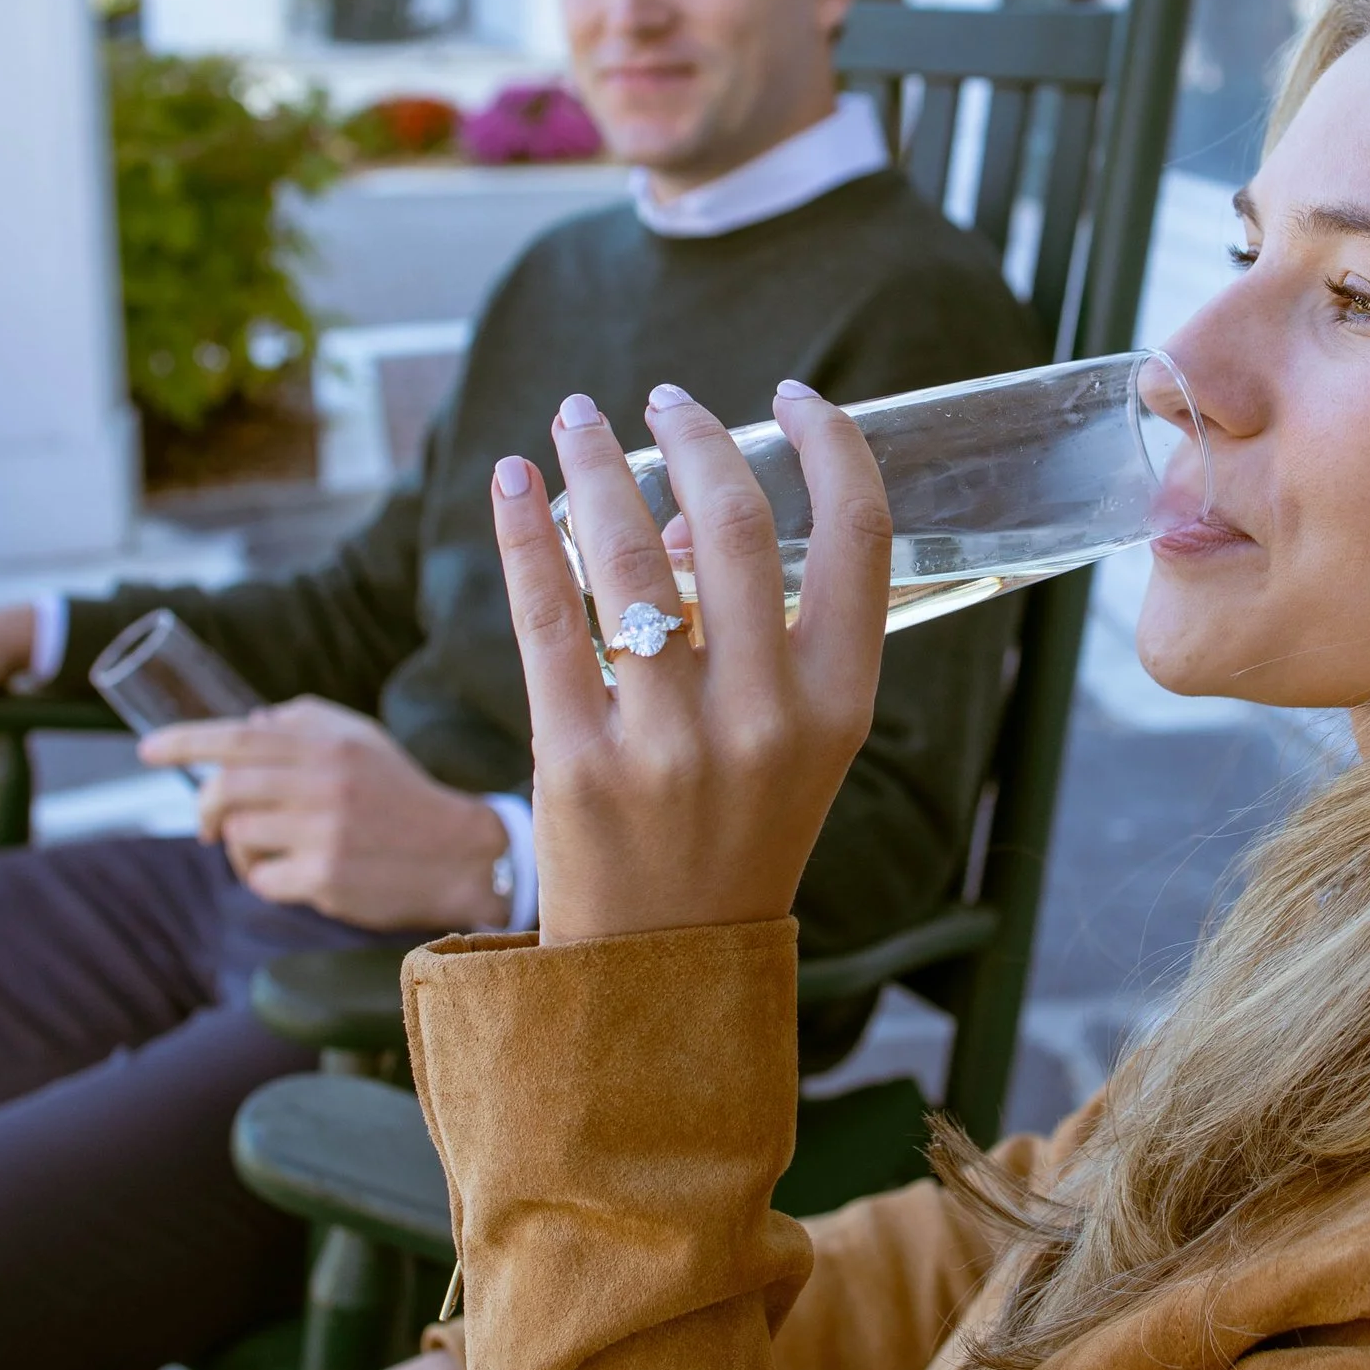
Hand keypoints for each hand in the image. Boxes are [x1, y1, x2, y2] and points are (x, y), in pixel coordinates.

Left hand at [139, 695, 512, 928]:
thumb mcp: (362, 742)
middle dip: (202, 809)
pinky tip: (301, 877)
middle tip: (206, 826)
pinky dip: (268, 880)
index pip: (238, 737)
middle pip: (224, 790)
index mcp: (327, 746)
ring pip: (237, 838)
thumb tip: (248, 725)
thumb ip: (306, 724)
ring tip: (277, 852)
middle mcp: (321, 784)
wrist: (459, 855)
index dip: (184, 741)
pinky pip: (261, 880)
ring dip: (241, 849)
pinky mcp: (323, 879)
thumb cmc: (402, 796)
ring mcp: (321, 833)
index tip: (146, 749)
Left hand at [491, 378, 889, 943]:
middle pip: (733, 526)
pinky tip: (512, 484)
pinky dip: (523, 535)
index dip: (830, 445)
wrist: (666, 971)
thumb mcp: (795, 743)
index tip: (789, 398)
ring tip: (572, 421)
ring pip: (626, 558)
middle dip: (691, 438)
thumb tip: (678, 509)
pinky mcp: (578, 762)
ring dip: (597, 466)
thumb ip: (763, 630)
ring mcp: (668, 744)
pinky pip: (545, 619)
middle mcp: (763, 719)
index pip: (857, 538)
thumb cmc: (736, 834)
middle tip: (663, 398)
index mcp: (839, 707)